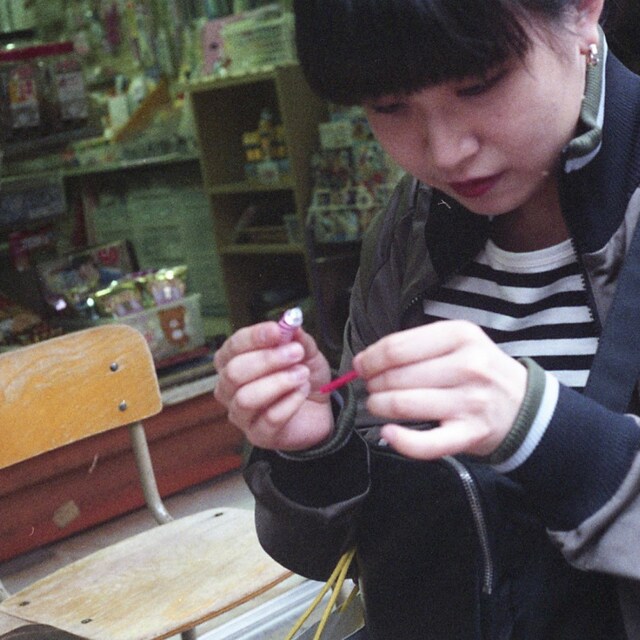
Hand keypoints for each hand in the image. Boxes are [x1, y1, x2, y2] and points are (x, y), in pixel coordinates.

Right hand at [214, 320, 333, 450]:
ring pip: (246, 398)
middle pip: (234, 373)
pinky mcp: (258, 435)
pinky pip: (268, 419)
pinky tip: (302, 392)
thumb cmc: (302, 376)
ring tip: (301, 375)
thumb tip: (292, 323)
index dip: (253, 337)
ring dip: (278, 382)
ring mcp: (241, 415)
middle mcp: (229, 389)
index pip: (232, 347)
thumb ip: (297, 338)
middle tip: (296, 353)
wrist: (320, 408)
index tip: (278, 330)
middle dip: (267, 360)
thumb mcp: (305, 352)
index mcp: (233, 362)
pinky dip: (290, 402)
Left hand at [352, 320, 527, 459]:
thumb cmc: (479, 371)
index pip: (397, 348)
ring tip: (377, 406)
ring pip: (404, 404)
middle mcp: (467, 365)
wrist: (524, 406)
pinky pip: (426, 443)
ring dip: (379, 407)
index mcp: (460, 336)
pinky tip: (388, 433)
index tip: (361, 366)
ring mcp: (470, 401)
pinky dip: (401, 441)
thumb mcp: (457, 343)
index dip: (370, 359)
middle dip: (373, 384)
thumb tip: (366, 360)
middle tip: (370, 388)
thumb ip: (415, 346)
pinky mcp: (470, 434)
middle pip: (397, 376)